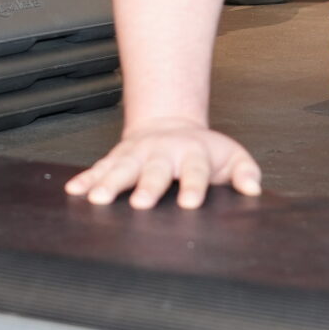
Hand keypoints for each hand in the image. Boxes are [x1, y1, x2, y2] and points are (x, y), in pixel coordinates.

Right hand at [64, 119, 262, 210]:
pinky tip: (75, 191)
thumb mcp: (231, 156)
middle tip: (140, 203)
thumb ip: (244, 172)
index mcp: (191, 154)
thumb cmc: (202, 149)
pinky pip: (99, 168)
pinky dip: (86, 179)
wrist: (169, 126)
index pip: (194, 171)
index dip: (193, 187)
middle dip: (145, 186)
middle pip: (153, 170)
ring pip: (121, 168)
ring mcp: (136, 154)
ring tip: (97, 198)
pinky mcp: (117, 158)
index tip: (190, 204)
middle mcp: (161, 153)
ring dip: (108, 183)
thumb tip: (253, 189)